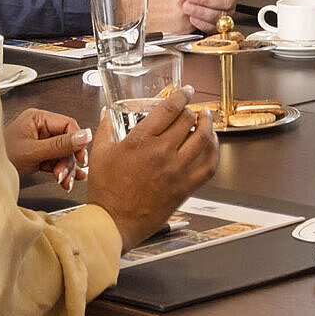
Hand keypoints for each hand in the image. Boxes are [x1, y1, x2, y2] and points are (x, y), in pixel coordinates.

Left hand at [4, 108, 90, 186]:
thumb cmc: (0, 157)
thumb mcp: (33, 151)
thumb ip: (60, 145)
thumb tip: (85, 135)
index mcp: (37, 118)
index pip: (67, 124)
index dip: (77, 141)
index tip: (81, 156)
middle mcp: (39, 128)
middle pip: (66, 141)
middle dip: (68, 160)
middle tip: (67, 173)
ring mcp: (39, 142)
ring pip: (62, 154)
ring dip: (66, 169)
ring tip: (64, 181)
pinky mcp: (38, 155)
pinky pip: (55, 162)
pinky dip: (61, 172)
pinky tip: (67, 181)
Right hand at [85, 88, 218, 245]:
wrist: (113, 223)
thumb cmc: (106, 193)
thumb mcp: (100, 155)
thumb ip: (106, 129)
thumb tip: (107, 113)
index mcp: (141, 141)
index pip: (169, 109)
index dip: (181, 95)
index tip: (184, 91)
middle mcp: (162, 153)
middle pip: (187, 120)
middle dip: (190, 110)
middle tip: (190, 108)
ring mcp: (176, 171)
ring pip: (203, 139)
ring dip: (208, 125)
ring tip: (206, 118)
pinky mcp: (184, 188)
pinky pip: (208, 166)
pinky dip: (214, 152)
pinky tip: (211, 146)